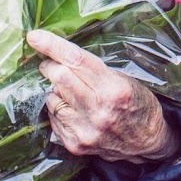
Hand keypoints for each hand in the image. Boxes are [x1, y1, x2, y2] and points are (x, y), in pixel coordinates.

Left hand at [28, 29, 180, 162]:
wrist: (146, 143)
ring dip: (55, 90)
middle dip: (50, 66)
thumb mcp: (125, 80)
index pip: (76, 61)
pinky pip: (53, 118)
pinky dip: (58, 108)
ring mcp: (84, 130)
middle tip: (51, 64)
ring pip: (51, 98)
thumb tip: (62, 59)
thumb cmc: (138, 104)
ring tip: (71, 92)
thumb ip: (94, 71)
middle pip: (59, 78)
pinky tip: (72, 109)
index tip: (34, 36)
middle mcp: (97, 110)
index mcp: (113, 89)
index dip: (52, 46)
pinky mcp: (74, 144)